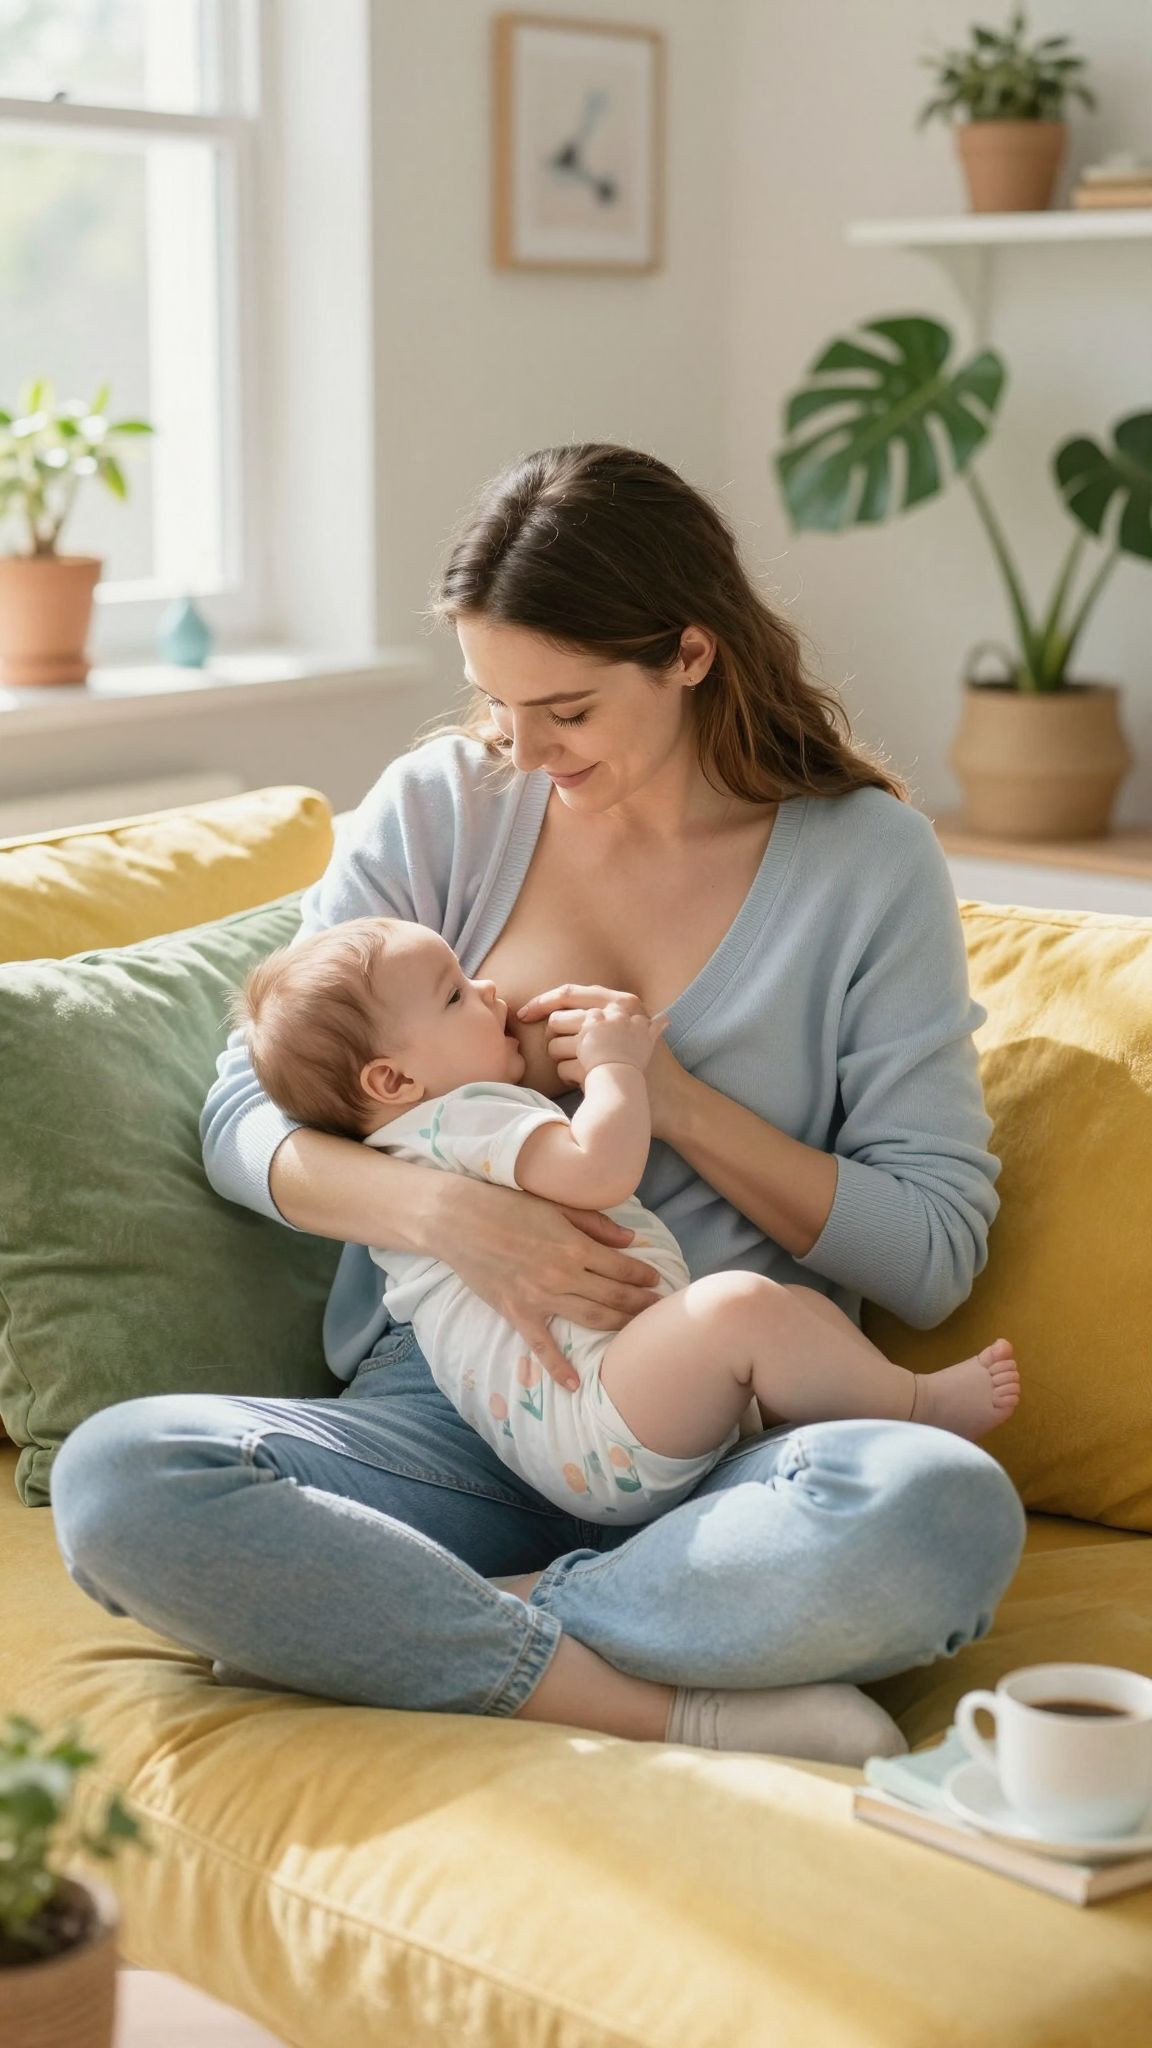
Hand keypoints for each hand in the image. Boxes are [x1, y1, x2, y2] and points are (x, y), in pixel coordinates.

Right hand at [431, 1177, 662, 1391]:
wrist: (457, 1220)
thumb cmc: (506, 1206)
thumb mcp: (555, 1206)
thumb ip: (595, 1224)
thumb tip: (630, 1240)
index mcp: (574, 1246)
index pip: (621, 1267)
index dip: (643, 1275)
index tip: (656, 1280)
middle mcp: (563, 1275)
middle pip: (613, 1296)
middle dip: (640, 1304)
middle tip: (660, 1311)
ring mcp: (540, 1298)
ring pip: (591, 1318)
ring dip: (619, 1326)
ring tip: (639, 1333)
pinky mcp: (518, 1313)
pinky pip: (542, 1346)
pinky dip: (559, 1368)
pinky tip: (575, 1386)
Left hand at [518, 984, 651, 1088]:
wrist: (670, 1096)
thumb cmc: (655, 1066)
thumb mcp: (643, 1028)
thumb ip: (617, 1014)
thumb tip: (584, 1005)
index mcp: (619, 1002)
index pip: (568, 993)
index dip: (542, 1002)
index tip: (526, 1013)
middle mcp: (605, 1016)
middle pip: (556, 1022)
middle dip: (556, 1040)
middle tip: (569, 1054)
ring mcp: (596, 1039)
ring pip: (554, 1047)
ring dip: (563, 1062)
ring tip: (585, 1070)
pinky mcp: (589, 1062)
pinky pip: (561, 1069)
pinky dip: (569, 1079)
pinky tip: (586, 1083)